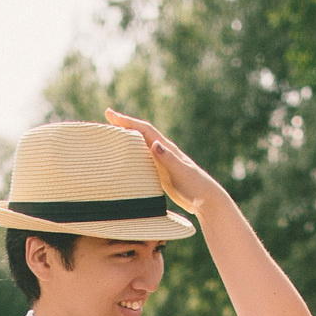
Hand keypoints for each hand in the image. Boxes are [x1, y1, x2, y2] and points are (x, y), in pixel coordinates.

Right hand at [104, 108, 225, 215]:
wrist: (207, 200)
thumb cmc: (196, 187)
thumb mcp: (182, 172)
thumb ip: (168, 159)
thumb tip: (154, 143)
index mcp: (167, 149)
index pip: (145, 130)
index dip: (128, 121)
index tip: (112, 115)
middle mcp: (164, 152)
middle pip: (140, 133)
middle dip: (125, 124)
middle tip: (107, 115)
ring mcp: (162, 162)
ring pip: (140, 145)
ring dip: (127, 137)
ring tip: (112, 132)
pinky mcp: (162, 173)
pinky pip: (143, 159)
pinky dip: (132, 154)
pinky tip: (125, 157)